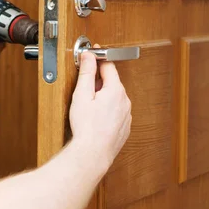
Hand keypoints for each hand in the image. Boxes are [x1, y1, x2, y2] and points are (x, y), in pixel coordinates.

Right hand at [69, 47, 131, 169]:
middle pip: (112, 82)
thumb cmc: (86, 127)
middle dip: (98, 80)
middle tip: (83, 86)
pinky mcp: (124, 127)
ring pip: (114, 97)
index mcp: (116, 90)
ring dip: (102, 95)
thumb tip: (89, 56)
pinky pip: (116, 111)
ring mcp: (127, 115)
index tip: (90, 55)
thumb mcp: (82, 95)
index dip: (98, 58)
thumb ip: (86, 72)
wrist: (93, 153)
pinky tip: (94, 117)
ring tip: (87, 106)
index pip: (109, 66)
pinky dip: (107, 109)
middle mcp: (125, 101)